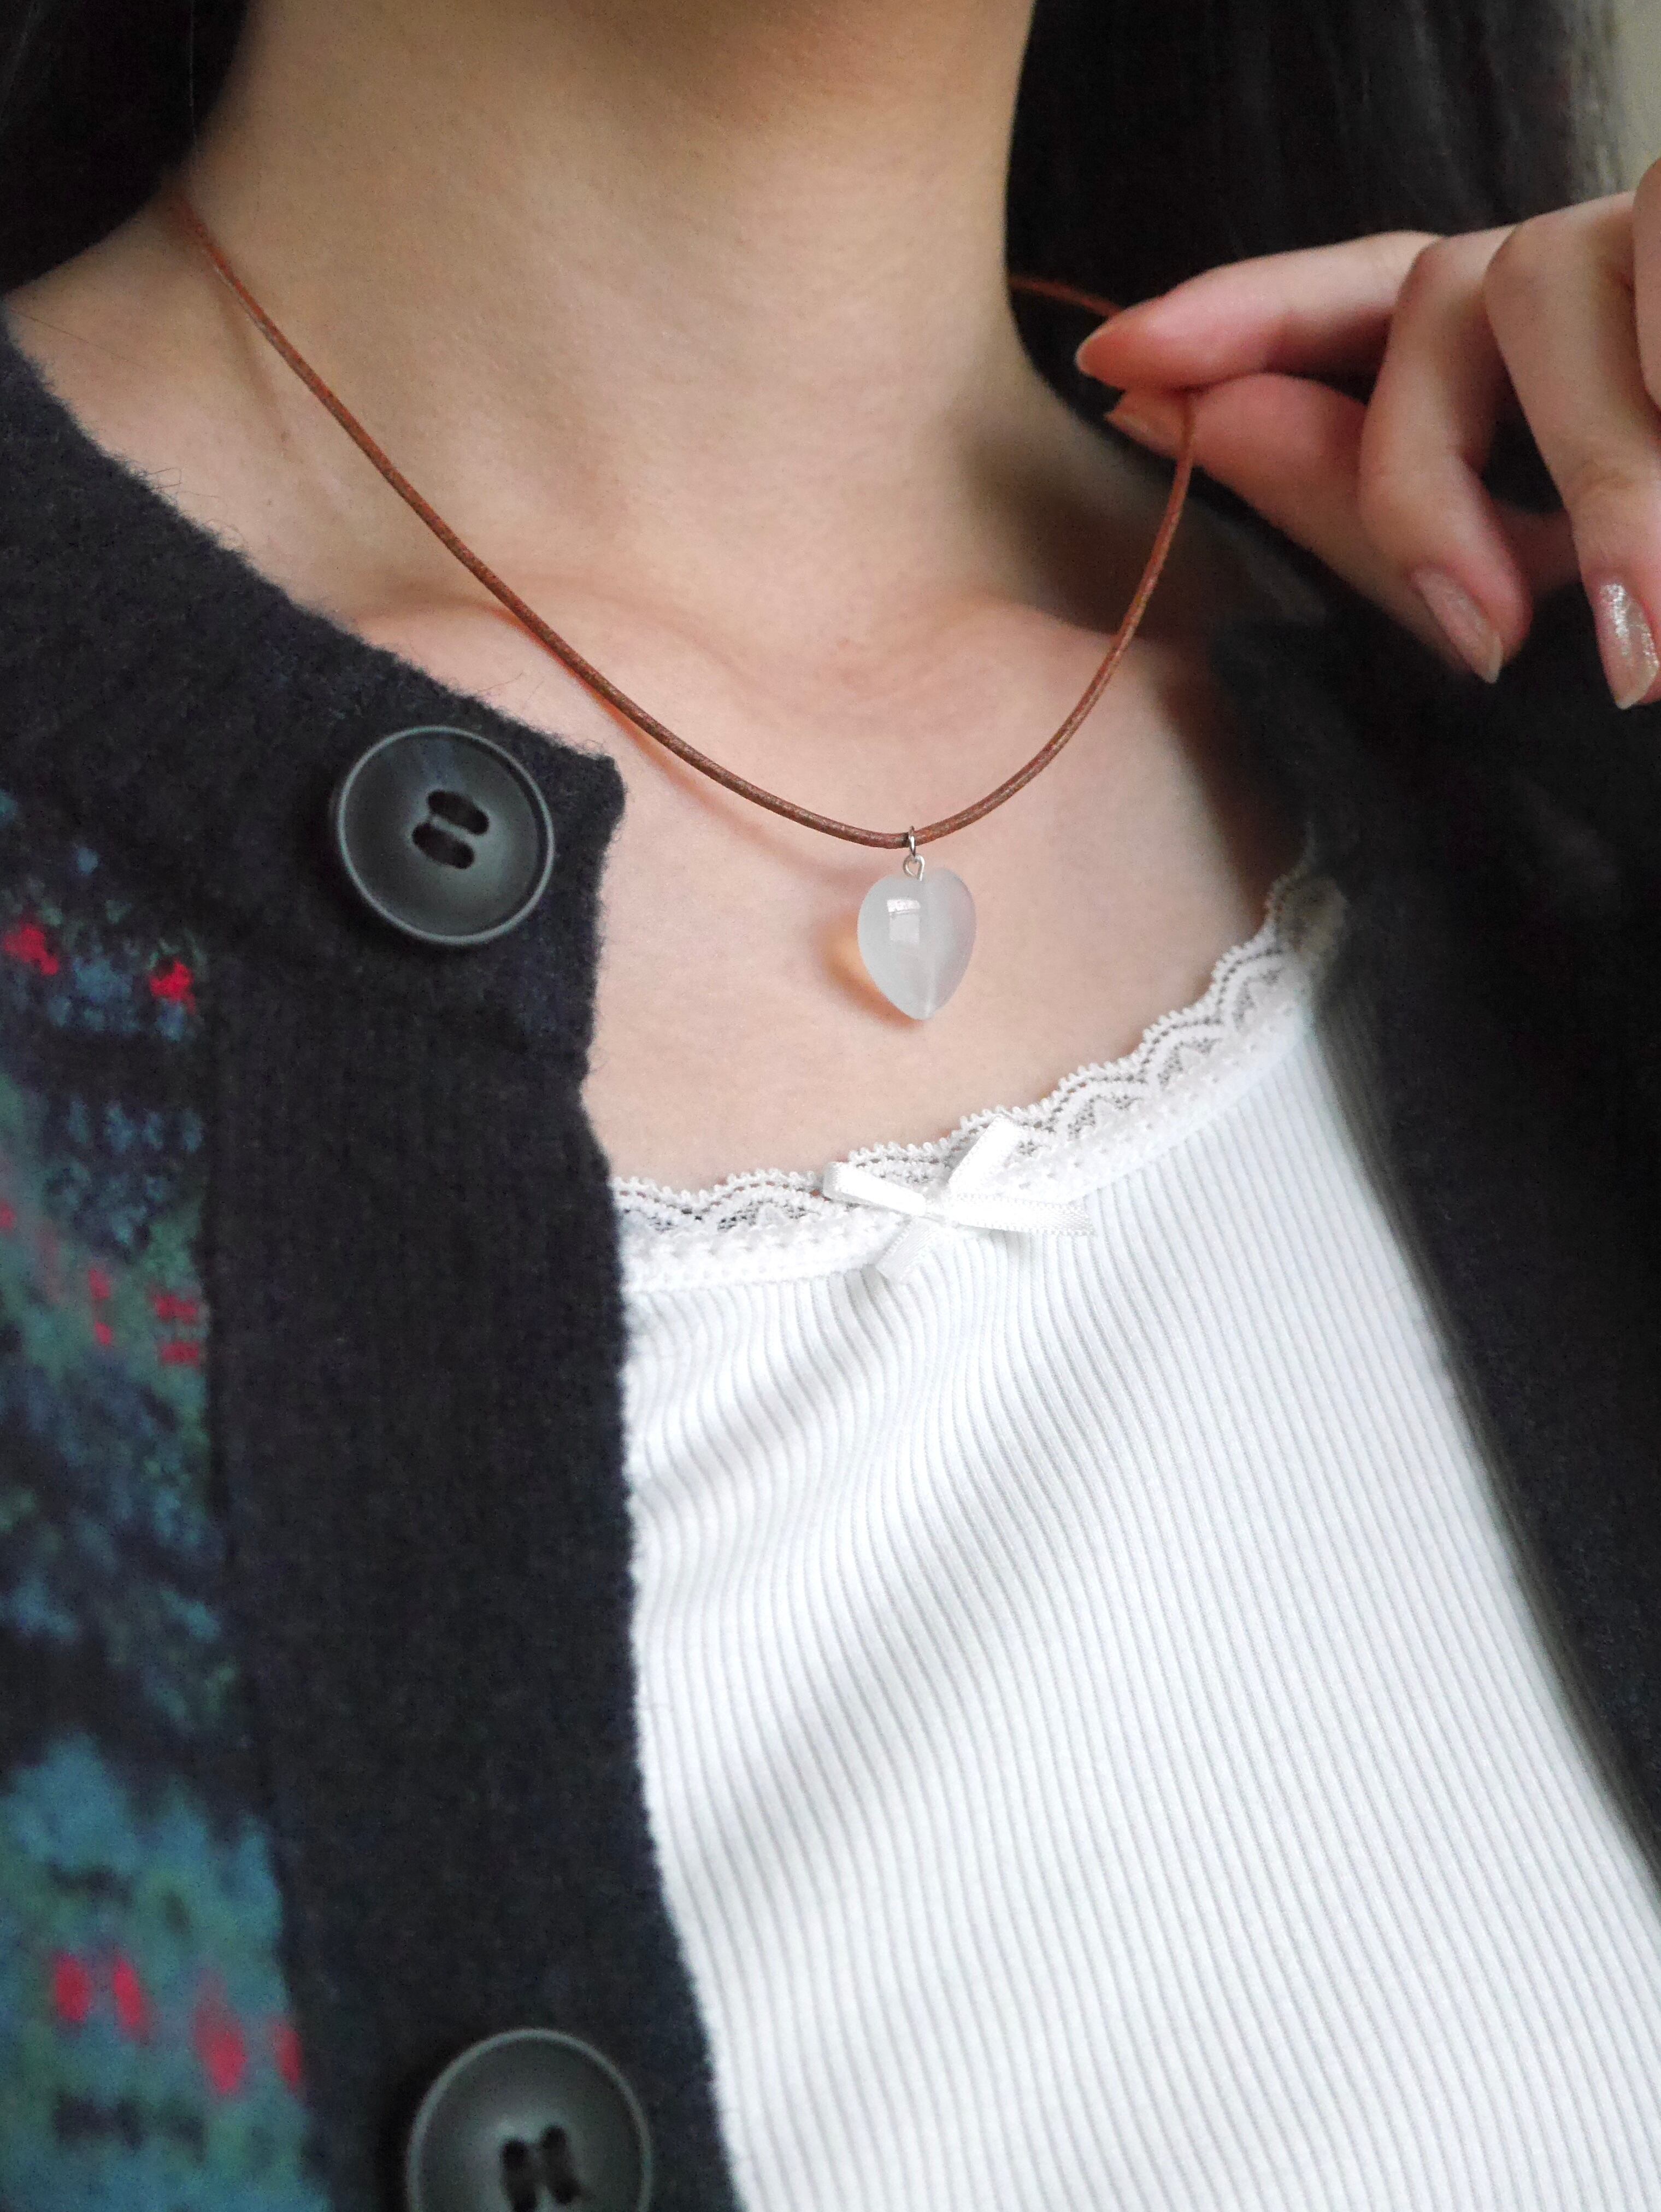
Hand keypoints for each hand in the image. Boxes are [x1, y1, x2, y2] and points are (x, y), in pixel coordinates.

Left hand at [1074, 164, 1660, 708]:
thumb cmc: (1648, 632)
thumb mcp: (1520, 596)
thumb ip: (1365, 512)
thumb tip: (1204, 414)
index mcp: (1524, 356)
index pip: (1366, 300)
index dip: (1240, 316)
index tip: (1115, 362)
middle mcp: (1585, 273)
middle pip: (1437, 292)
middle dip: (1425, 480)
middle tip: (1492, 642)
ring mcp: (1647, 237)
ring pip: (1537, 275)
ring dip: (1600, 476)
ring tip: (1646, 633)